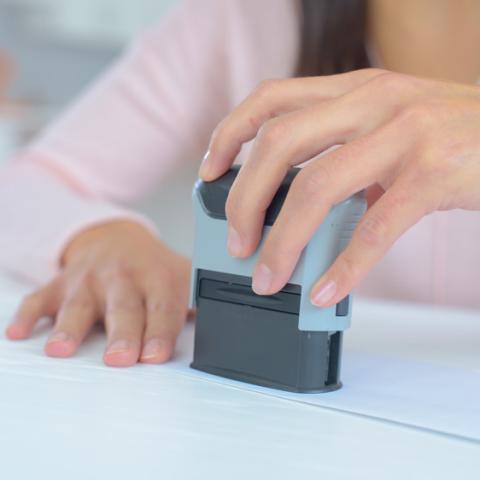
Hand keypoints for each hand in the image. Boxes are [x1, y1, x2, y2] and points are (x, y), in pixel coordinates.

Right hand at [6, 222, 190, 366]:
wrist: (117, 238)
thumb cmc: (152, 267)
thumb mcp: (180, 276)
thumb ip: (197, 302)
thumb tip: (225, 330)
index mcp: (156, 277)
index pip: (162, 308)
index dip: (161, 332)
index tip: (156, 356)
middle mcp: (122, 276)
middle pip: (123, 307)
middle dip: (122, 333)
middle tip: (120, 359)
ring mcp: (89, 279)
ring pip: (79, 303)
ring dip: (70, 326)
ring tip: (61, 350)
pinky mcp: (61, 282)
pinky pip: (41, 297)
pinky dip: (29, 314)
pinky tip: (19, 333)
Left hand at [200, 69, 479, 306]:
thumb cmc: (453, 135)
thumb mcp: (390, 126)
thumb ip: (343, 153)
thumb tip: (299, 208)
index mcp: (355, 90)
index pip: (271, 99)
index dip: (229, 133)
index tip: (208, 171)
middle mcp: (373, 102)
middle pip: (278, 145)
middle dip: (244, 199)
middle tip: (236, 241)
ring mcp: (405, 134)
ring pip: (316, 187)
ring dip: (283, 241)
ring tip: (268, 276)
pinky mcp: (434, 173)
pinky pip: (373, 228)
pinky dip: (344, 267)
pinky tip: (326, 290)